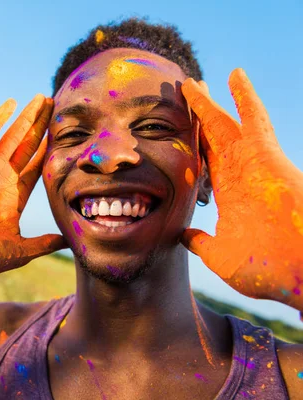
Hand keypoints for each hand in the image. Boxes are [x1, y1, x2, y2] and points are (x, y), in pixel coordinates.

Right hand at [0, 95, 66, 280]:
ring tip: (42, 99)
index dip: (51, 149)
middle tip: (56, 105)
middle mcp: (4, 179)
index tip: (66, 132)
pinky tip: (11, 103)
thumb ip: (44, 243)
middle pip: (28, 146)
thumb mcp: (21, 251)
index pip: (38, 166)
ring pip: (12, 136)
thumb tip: (70, 241)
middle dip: (42, 126)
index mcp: (15, 196)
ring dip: (27, 118)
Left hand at [181, 69, 302, 307]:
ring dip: (209, 104)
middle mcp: (241, 175)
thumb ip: (201, 243)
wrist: (300, 274)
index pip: (204, 163)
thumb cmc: (267, 271)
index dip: (190, 145)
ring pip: (227, 125)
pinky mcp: (268, 156)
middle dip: (196, 119)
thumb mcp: (221, 257)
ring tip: (192, 84)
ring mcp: (254, 164)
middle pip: (212, 139)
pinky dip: (245, 97)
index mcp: (230, 196)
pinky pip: (254, 119)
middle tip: (180, 98)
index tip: (173, 133)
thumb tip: (182, 235)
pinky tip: (234, 75)